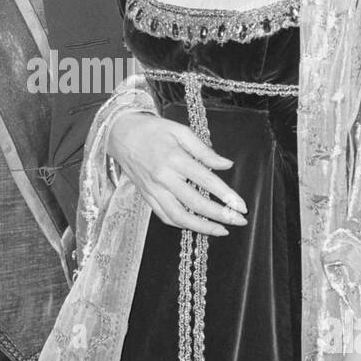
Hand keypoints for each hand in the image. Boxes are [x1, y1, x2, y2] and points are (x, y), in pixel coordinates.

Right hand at [106, 112, 246, 236]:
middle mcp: (163, 178)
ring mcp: (153, 190)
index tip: (241, 205)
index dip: (226, 195)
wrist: (119, 134)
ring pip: (178, 216)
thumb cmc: (152, 130)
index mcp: (174, 158)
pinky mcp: (146, 196)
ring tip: (221, 230)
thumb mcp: (180, 131)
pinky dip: (181, 224)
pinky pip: (164, 216)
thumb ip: (203, 150)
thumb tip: (226, 164)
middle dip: (220, 215)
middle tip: (239, 220)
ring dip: (202, 227)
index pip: (206, 181)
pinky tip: (196, 226)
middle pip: (195, 203)